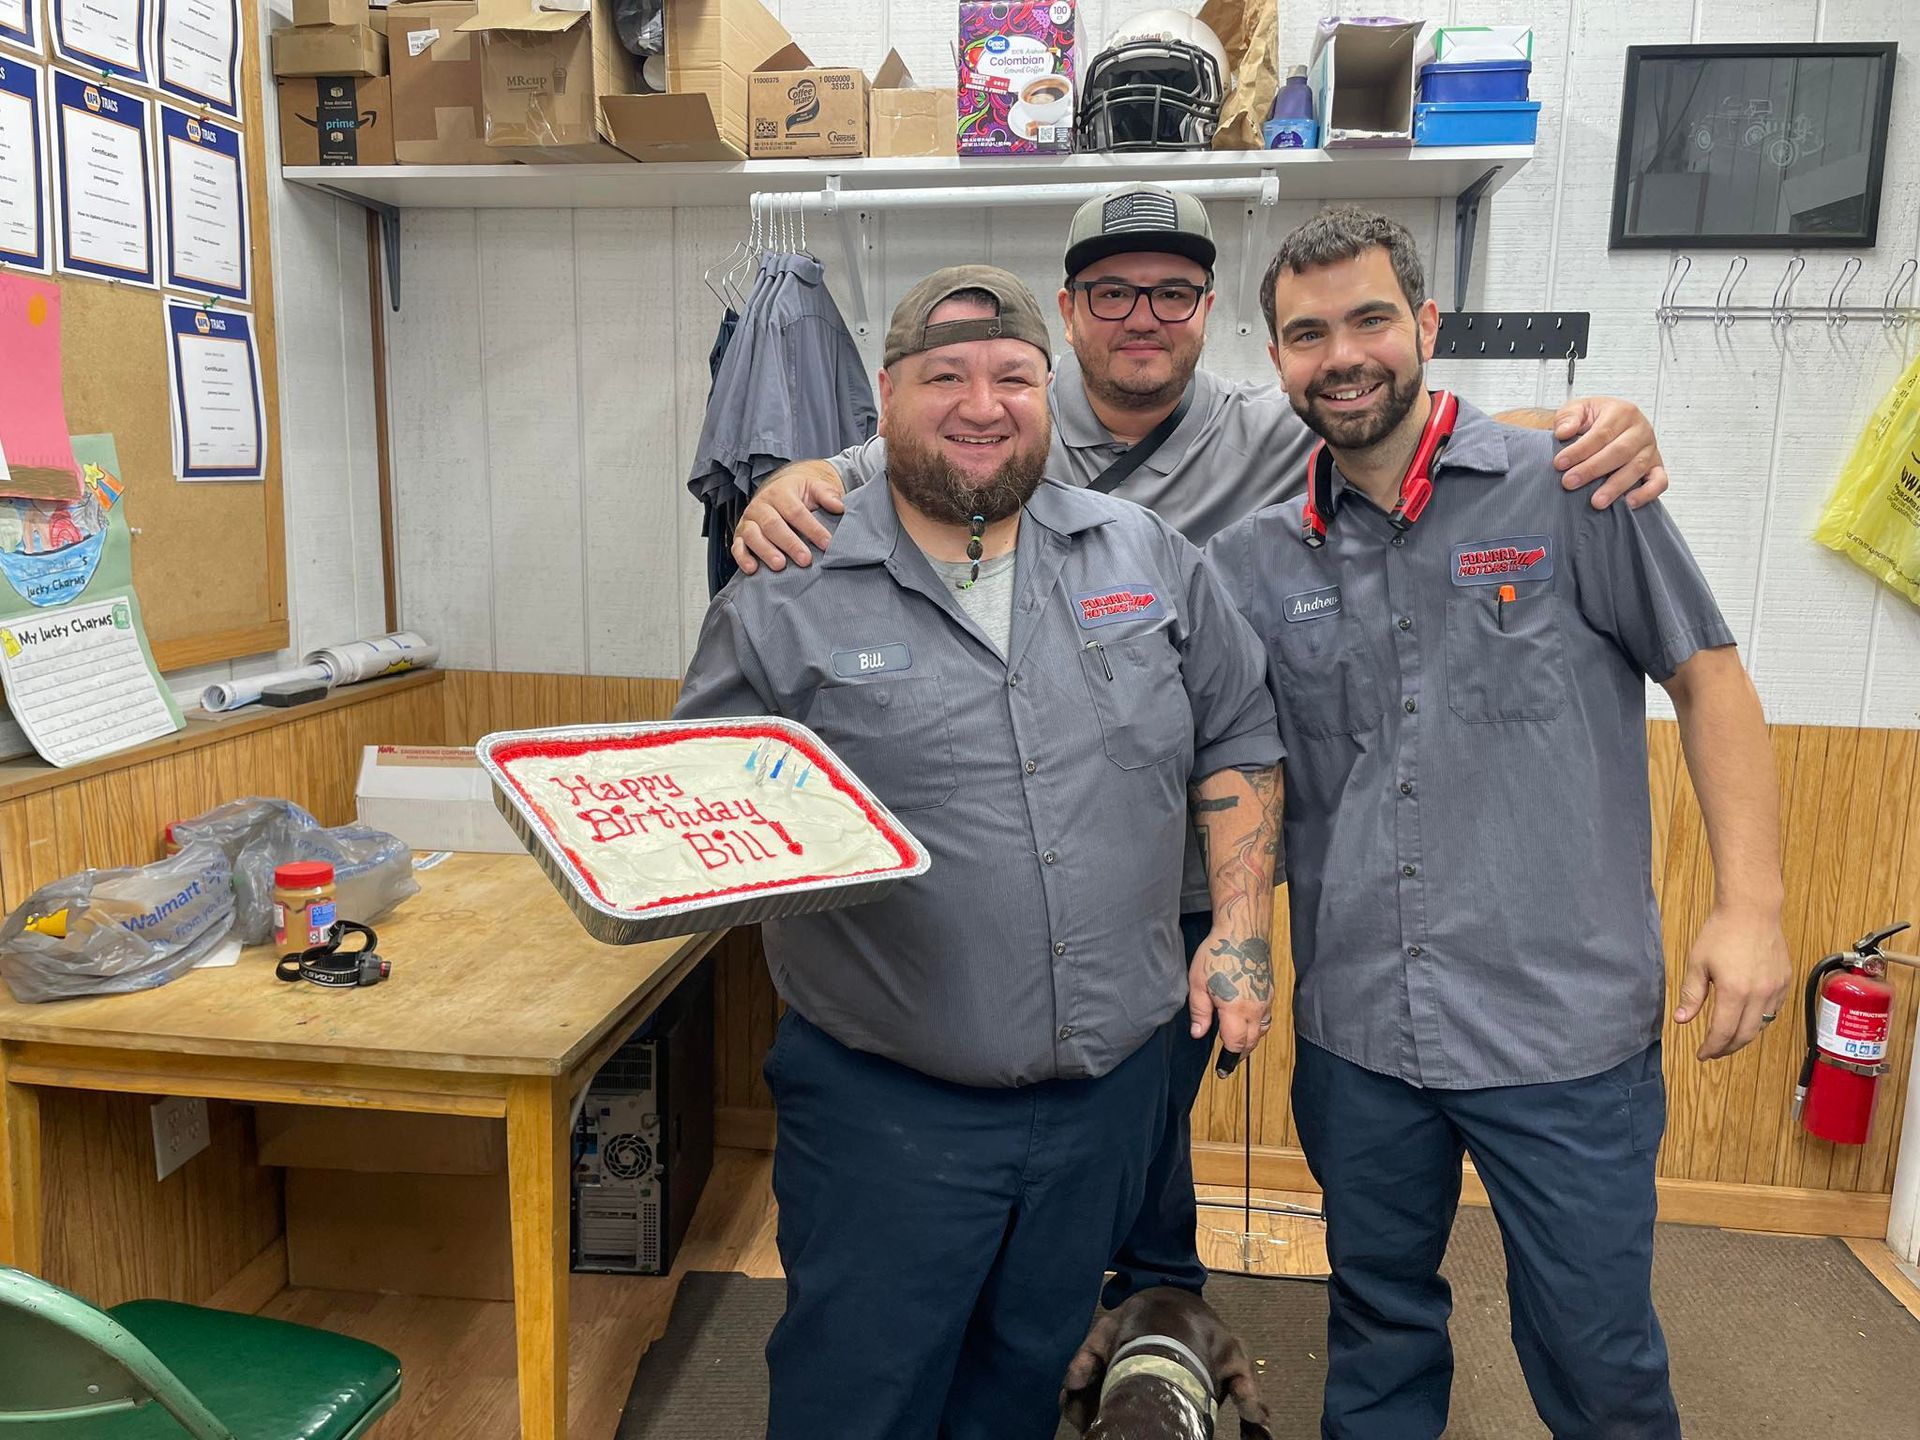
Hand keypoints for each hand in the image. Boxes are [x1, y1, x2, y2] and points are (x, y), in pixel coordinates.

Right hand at [729, 461, 846, 573]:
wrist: (780, 492)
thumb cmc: (800, 495)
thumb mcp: (815, 488)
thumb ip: (827, 495)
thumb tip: (839, 506)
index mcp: (780, 492)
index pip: (796, 511)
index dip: (811, 528)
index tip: (826, 544)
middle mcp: (761, 505)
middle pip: (773, 525)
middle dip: (790, 543)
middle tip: (806, 560)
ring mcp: (748, 520)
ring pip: (753, 535)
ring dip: (766, 551)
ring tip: (780, 565)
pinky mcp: (739, 535)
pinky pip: (737, 546)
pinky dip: (742, 558)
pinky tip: (753, 569)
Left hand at [1188, 930, 1274, 1058]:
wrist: (1244, 931)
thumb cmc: (1218, 953)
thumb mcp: (1198, 983)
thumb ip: (1200, 1012)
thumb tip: (1198, 1034)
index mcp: (1236, 1009)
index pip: (1236, 1044)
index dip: (1229, 1059)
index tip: (1223, 1069)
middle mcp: (1255, 1008)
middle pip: (1251, 1042)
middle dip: (1240, 1053)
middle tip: (1228, 1061)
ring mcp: (1266, 1000)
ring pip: (1261, 1031)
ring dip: (1250, 1041)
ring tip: (1238, 1045)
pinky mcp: (1271, 992)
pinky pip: (1266, 1017)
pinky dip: (1257, 1026)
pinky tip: (1247, 1023)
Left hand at [1553, 397, 1668, 508]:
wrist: (1611, 422)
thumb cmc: (1594, 419)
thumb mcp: (1578, 410)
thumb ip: (1568, 417)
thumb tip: (1563, 432)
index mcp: (1622, 412)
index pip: (1601, 433)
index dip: (1580, 450)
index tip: (1560, 464)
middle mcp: (1640, 429)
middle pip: (1619, 451)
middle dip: (1592, 469)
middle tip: (1569, 483)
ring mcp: (1651, 448)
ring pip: (1637, 467)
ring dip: (1615, 486)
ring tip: (1596, 502)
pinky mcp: (1656, 466)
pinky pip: (1659, 481)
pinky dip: (1647, 493)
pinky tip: (1629, 503)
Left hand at [1673, 905, 1792, 1059]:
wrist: (1752, 910)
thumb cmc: (1721, 932)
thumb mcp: (1697, 963)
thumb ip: (1691, 995)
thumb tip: (1681, 1020)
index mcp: (1734, 991)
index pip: (1723, 1032)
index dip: (1711, 1048)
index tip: (1702, 1054)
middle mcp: (1759, 995)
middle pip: (1744, 1035)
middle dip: (1727, 1048)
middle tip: (1713, 1051)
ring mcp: (1776, 989)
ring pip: (1761, 1026)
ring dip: (1744, 1036)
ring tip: (1727, 1038)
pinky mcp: (1785, 982)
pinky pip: (1773, 1011)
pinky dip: (1759, 1020)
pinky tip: (1746, 1018)